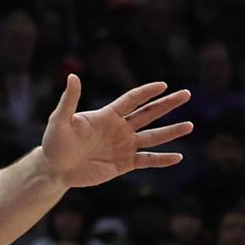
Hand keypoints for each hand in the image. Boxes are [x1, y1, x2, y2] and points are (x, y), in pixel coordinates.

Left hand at [41, 75, 191, 188]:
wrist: (56, 168)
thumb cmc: (55, 141)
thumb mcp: (60, 120)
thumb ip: (69, 100)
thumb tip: (73, 77)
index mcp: (108, 115)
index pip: (132, 100)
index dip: (147, 92)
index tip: (163, 85)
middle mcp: (120, 128)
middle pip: (149, 113)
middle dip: (168, 104)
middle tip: (187, 95)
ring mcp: (123, 146)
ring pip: (152, 137)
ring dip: (171, 132)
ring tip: (189, 125)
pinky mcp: (124, 164)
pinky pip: (147, 161)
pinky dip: (162, 159)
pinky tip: (177, 157)